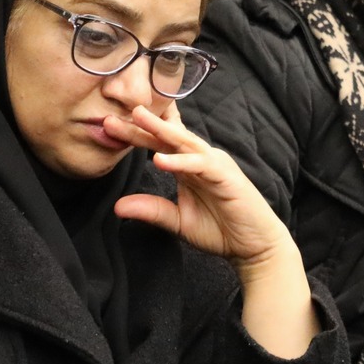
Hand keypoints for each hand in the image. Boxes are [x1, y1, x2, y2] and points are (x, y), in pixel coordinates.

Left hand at [109, 104, 292, 267]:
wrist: (254, 246)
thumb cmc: (221, 229)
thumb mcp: (178, 220)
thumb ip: (152, 210)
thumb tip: (118, 206)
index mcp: (188, 167)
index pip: (160, 144)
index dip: (137, 134)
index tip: (109, 125)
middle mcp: (201, 160)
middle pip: (168, 136)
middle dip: (140, 126)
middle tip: (111, 117)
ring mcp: (214, 165)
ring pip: (185, 141)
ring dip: (161, 129)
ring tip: (138, 118)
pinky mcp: (226, 176)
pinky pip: (201, 164)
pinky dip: (181, 161)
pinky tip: (160, 160)